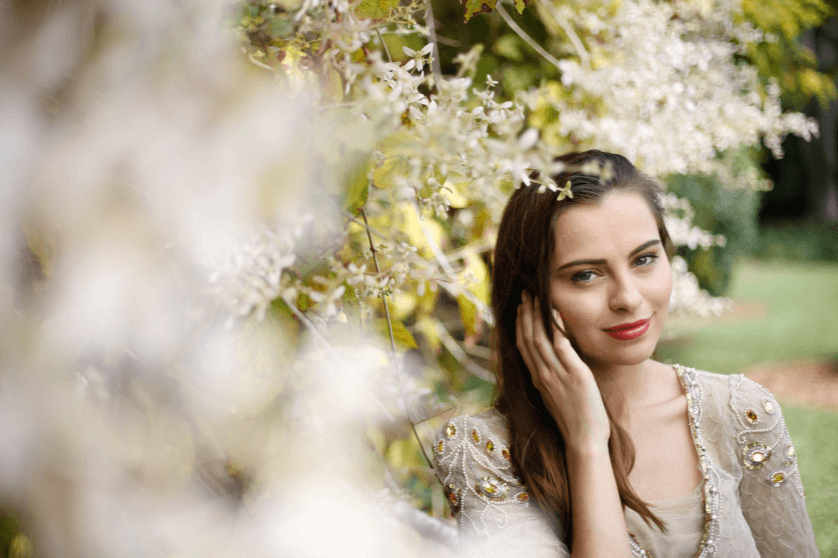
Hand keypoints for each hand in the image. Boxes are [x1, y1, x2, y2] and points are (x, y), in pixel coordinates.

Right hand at [516, 291, 610, 452]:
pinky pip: (562, 346)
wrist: (583, 440)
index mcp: (538, 379)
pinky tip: (557, 313)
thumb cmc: (574, 421)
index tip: (521, 308)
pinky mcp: (575, 375)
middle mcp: (543, 375)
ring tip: (536, 298)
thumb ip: (553, 378)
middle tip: (525, 294)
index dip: (520, 325)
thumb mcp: (557, 396)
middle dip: (525, 314)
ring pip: (540, 339)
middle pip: (528, 338)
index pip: (523, 346)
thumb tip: (554, 362)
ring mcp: (557, 375)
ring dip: (536, 315)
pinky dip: (557, 327)